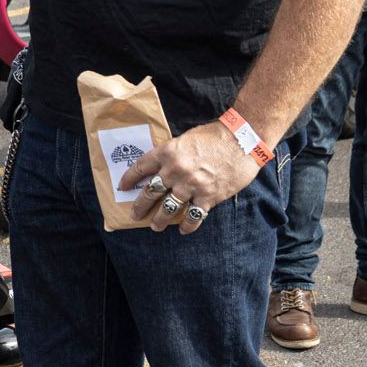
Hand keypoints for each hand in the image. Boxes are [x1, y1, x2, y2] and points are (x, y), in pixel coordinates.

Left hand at [119, 121, 262, 233]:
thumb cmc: (215, 136)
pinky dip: (187, 225)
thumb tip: (162, 167)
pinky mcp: (208, 197)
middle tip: (135, 214)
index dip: (129, 178)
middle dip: (140, 206)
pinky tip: (184, 230)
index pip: (140, 167)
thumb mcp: (186, 138)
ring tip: (156, 226)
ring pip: (168, 208)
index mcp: (167, 152)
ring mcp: (191, 185)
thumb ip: (172, 154)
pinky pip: (193, 216)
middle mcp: (175, 170)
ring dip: (160, 220)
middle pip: (150, 192)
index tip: (123, 186)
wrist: (243, 140)